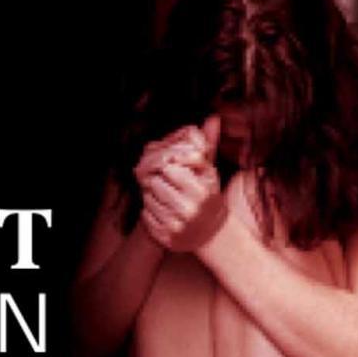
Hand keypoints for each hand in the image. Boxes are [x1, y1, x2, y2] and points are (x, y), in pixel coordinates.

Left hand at [139, 114, 227, 252]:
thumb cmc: (206, 194)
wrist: (211, 234)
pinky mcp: (167, 238)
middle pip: (155, 182)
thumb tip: (212, 117)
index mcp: (203, 191)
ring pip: (148, 198)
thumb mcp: (208, 171)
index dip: (166, 164)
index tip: (170, 167)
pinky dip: (150, 212)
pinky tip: (164, 212)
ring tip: (167, 198)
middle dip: (157, 180)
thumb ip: (207, 145)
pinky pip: (146, 216)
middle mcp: (192, 210)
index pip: (168, 167)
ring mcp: (179, 226)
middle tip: (166, 184)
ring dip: (152, 195)